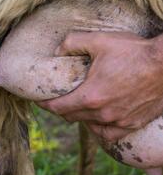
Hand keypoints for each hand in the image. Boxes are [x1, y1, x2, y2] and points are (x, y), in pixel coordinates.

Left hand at [38, 32, 162, 141]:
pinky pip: (110, 134)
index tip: (39, 100)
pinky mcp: (132, 124)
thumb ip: (73, 43)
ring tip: (78, 107)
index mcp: (90, 97)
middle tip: (58, 100)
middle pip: (71, 117)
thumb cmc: (135, 52)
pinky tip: (98, 120)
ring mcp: (118, 121)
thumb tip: (57, 50)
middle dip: (60, 109)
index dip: (44, 105)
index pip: (57, 108)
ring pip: (89, 126)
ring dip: (80, 118)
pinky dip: (100, 128)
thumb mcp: (100, 40)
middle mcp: (102, 114)